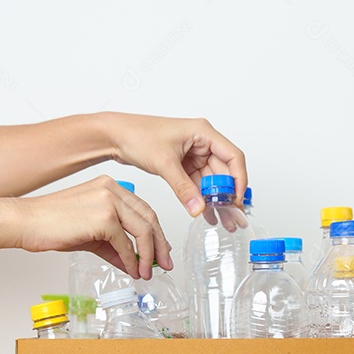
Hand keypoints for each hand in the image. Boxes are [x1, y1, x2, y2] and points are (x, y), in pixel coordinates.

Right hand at [15, 175, 171, 278]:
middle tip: (163, 264)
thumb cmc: (51, 225)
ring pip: (142, 230)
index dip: (156, 233)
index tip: (161, 251)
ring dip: (148, 255)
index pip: (144, 210)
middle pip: (149, 218)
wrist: (26, 222)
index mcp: (110, 187)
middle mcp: (112, 189)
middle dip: (159, 245)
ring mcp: (108, 201)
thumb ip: (115, 246)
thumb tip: (133, 263)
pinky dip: (131, 260)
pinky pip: (125, 243)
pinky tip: (131, 271)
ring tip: (146, 272)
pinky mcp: (103, 217)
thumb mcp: (91, 236)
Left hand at [101, 112, 248, 216]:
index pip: (233, 156)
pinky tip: (205, 213)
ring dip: (216, 200)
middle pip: (224, 171)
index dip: (239, 179)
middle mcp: (201, 142)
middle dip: (228, 195)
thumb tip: (199, 208)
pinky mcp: (183, 164)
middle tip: (232, 216)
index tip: (237, 199)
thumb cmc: (137, 135)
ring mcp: (193, 153)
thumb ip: (183, 189)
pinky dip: (201, 198)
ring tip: (223, 220)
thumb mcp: (164, 163)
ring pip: (211, 181)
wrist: (115, 136)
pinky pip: (198, 184)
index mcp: (203, 132)